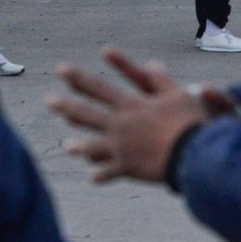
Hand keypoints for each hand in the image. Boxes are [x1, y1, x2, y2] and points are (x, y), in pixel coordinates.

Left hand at [48, 48, 233, 183]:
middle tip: (48, 102)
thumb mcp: (176, 95)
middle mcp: (120, 124)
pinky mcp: (129, 167)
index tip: (62, 69)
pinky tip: (92, 178)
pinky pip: (111, 172)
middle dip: (66, 107)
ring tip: (66, 146)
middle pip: (88, 114)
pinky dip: (102, 175)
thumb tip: (150, 63)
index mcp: (130, 105)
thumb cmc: (188, 121)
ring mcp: (121, 147)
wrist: (192, 153)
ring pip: (93, 145)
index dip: (79, 78)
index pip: (99, 88)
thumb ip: (160, 80)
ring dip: (78, 146)